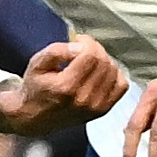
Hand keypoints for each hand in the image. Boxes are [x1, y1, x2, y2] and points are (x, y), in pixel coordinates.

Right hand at [0, 36, 124, 135]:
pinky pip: (121, 85)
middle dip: (95, 49)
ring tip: (89, 61)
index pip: (91, 55)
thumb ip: (57, 51)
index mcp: (65, 87)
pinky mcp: (103, 110)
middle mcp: (83, 99)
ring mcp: (95, 107)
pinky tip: (100, 73)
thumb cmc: (35, 88)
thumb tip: (79, 46)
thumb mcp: (37, 64)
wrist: (34, 117)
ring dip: (104, 60)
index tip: (78, 40)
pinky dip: (115, 75)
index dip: (87, 42)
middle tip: (83, 49)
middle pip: (104, 62)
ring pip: (114, 71)